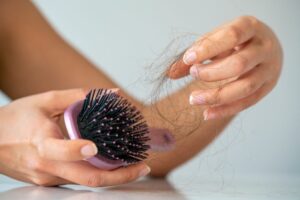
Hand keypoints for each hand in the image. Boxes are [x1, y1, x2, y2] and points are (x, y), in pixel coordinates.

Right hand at [0, 89, 149, 186]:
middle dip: (120, 176)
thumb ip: (76, 96)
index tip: (99, 146)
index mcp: (41, 144)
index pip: (62, 152)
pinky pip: (78, 180)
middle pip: (88, 179)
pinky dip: (98, 174)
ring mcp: (48, 179)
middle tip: (143, 166)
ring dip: (113, 176)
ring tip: (135, 166)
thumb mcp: (43, 101)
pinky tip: (112, 165)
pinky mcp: (50, 182)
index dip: (80, 150)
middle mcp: (46, 167)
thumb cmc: (14, 120)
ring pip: (86, 182)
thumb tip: (110, 93)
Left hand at [168, 16, 282, 119]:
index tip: (188, 59)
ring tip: (193, 99)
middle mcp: (264, 48)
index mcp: (251, 27)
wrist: (263, 46)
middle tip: (193, 73)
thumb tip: (170, 73)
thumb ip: (195, 53)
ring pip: (245, 87)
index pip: (231, 36)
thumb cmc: (234, 41)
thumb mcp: (216, 39)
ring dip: (216, 96)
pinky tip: (206, 113)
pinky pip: (247, 103)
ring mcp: (269, 69)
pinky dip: (225, 110)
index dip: (208, 49)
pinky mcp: (267, 87)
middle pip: (239, 64)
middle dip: (211, 73)